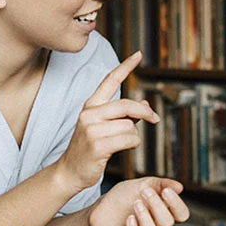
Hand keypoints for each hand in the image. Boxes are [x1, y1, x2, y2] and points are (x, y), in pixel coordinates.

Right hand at [57, 51, 159, 191]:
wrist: (70, 171)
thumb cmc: (91, 148)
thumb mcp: (104, 127)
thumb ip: (124, 115)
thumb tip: (147, 106)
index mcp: (91, 105)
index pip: (110, 81)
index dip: (125, 67)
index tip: (138, 55)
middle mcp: (89, 113)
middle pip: (127, 105)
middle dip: (145, 112)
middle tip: (155, 119)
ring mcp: (92, 129)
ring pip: (130, 125)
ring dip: (134, 136)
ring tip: (124, 143)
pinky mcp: (98, 145)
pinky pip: (129, 139)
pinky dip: (132, 144)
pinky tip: (124, 148)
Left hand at [89, 177, 189, 225]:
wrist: (101, 205)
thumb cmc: (125, 196)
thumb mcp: (143, 184)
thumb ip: (161, 184)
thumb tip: (180, 187)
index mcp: (164, 213)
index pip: (182, 215)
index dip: (177, 204)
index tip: (165, 191)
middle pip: (167, 224)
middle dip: (157, 206)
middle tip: (145, 192)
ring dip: (146, 219)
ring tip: (136, 204)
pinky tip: (129, 219)